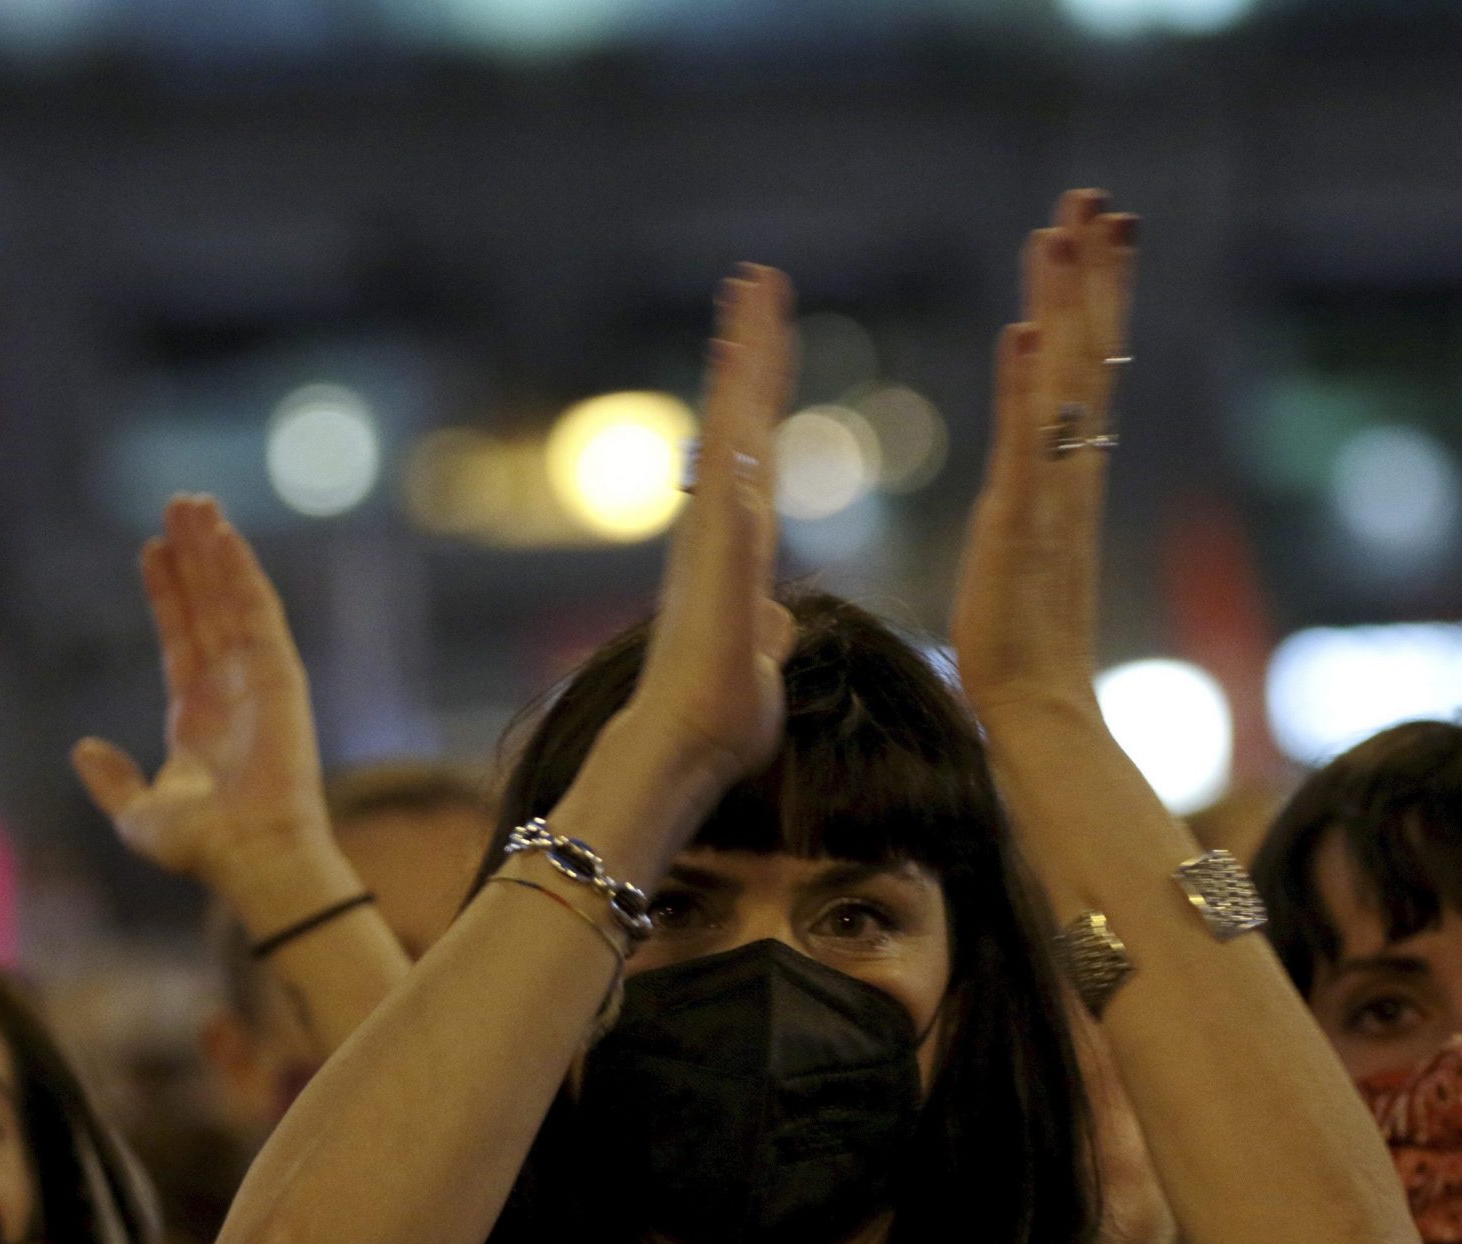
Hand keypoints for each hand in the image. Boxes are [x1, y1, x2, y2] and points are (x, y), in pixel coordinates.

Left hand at [71, 496, 333, 887]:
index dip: (166, 593)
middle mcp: (229, 689)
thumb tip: (83, 747)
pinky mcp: (279, 673)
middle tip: (178, 503)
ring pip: (231, 597)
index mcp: (196, 718)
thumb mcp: (137, 814)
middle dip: (192, 555)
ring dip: (214, 550)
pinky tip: (223, 534)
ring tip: (194, 502)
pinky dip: (241, 571)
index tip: (152, 549)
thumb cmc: (201, 847)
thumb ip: (111, 779)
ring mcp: (256, 677)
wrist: (251, 855)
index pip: (179, 638)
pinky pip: (257, 610)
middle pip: (207, 605)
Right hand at [608, 265, 799, 799]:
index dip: (762, 384)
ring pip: (729, 436)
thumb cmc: (721, 712)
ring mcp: (713, 542)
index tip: (767, 327)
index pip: (754, 443)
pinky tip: (748, 401)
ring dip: (740, 370)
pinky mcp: (718, 571)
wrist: (686, 748)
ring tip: (749, 305)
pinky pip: (730, 496)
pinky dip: (738, 446)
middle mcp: (718, 526)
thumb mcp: (758, 657)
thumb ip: (766, 631)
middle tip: (758, 278)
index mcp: (736, 539)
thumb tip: (775, 624)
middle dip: (749, 344)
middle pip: (737, 416)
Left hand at [951, 190, 1137, 718]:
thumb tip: (1035, 477)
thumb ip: (1033, 505)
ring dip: (1064, 303)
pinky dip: (1028, 388)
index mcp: (1070, 480)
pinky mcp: (1022, 526)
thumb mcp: (1023, 553)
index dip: (1097, 300)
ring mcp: (1053, 497)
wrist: (1041, 714)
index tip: (1100, 233)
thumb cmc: (1025, 649)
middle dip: (1094, 274)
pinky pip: (1029, 445)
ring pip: (1067, 383)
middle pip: (1094, 355)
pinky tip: (1025, 332)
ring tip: (1062, 229)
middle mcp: (1073, 476)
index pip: (1092, 370)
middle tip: (1096, 198)